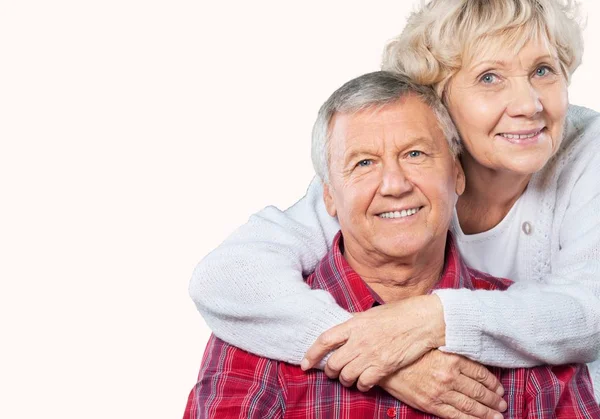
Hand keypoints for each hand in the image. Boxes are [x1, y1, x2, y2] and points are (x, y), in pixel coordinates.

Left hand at [301, 294, 445, 389]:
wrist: (422, 321)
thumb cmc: (399, 314)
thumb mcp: (371, 314)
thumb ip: (356, 325)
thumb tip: (344, 334)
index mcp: (354, 324)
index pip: (324, 340)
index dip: (311, 354)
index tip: (305, 364)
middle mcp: (359, 340)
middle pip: (333, 363)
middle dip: (330, 371)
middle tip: (333, 373)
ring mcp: (371, 354)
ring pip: (346, 376)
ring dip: (345, 380)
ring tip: (349, 378)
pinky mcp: (384, 366)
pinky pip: (364, 383)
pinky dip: (361, 386)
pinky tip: (364, 382)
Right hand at [380, 350, 505, 418]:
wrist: (385, 365)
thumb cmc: (410, 354)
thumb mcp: (434, 347)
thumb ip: (453, 353)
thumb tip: (472, 360)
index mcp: (452, 358)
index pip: (481, 373)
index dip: (493, 383)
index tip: (499, 388)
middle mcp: (450, 376)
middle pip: (479, 391)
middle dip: (494, 400)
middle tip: (502, 404)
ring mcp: (441, 392)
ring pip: (471, 405)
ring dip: (487, 412)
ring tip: (498, 416)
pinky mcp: (431, 404)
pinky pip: (456, 415)